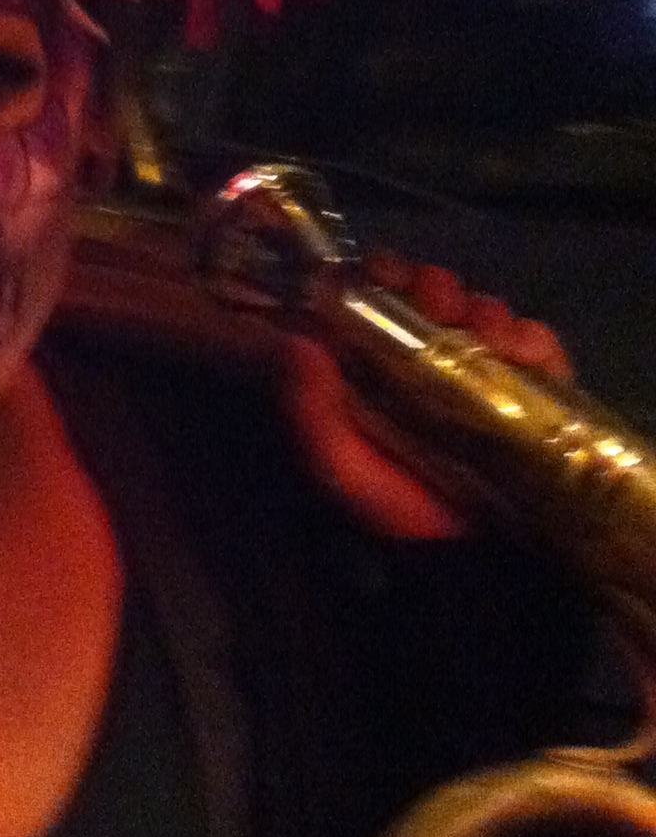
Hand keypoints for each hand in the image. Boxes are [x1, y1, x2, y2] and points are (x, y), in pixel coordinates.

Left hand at [278, 253, 573, 542]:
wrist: (475, 563)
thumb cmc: (398, 513)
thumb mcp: (340, 468)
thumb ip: (310, 414)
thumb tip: (298, 344)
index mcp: (376, 367)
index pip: (374, 299)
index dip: (377, 276)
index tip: (382, 272)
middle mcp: (429, 360)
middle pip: (432, 295)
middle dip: (434, 286)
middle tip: (438, 298)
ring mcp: (484, 372)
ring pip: (484, 313)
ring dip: (483, 310)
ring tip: (484, 331)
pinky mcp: (536, 390)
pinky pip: (538, 348)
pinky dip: (533, 341)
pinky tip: (522, 352)